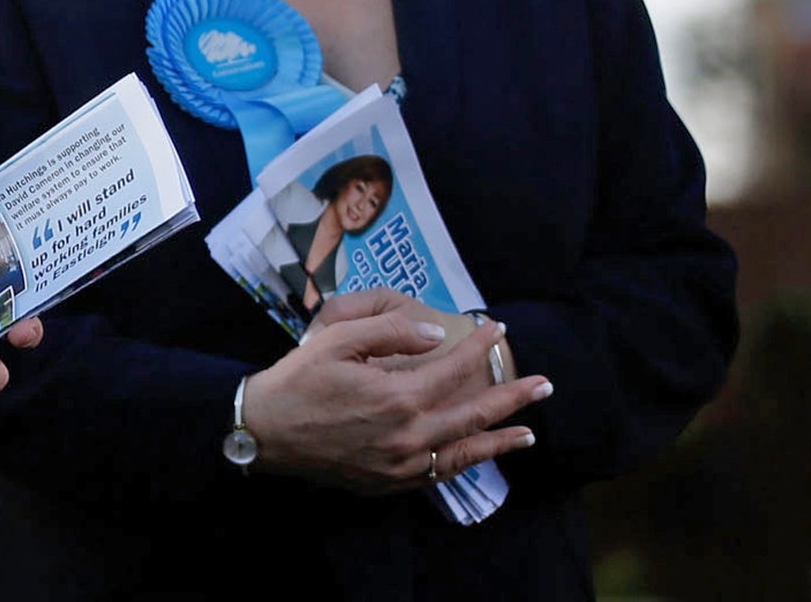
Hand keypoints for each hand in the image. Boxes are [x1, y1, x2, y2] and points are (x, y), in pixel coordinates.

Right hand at [248, 296, 549, 490]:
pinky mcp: (391, 482)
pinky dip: (467, 462)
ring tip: (529, 429)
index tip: (496, 328)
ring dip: (501, 438)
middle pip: (475, 415)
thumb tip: (436, 334)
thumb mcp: (337, 339)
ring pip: (465, 451)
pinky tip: (479, 454)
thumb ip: (390, 333)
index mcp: (398, 397)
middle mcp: (409, 436)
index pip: (455, 369)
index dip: (479, 348)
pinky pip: (441, 472)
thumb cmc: (298, 379)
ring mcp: (403, 465)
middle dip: (513, 397)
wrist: (265, 432)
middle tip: (545, 384)